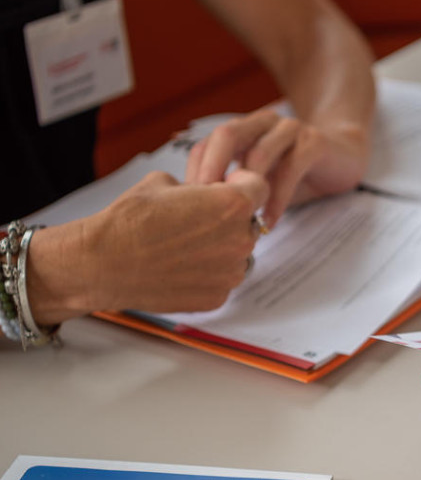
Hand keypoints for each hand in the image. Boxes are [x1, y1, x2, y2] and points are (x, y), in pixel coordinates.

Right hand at [28, 169, 268, 323]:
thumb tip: (203, 193)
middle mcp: (240, 240)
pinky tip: (179, 267)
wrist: (102, 262)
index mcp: (232, 205)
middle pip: (248, 223)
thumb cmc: (130, 220)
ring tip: (183, 246)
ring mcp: (230, 272)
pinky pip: (222, 279)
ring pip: (237, 254)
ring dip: (219, 248)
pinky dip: (207, 274)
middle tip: (196, 221)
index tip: (226, 187)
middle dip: (228, 219)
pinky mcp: (217, 297)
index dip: (242, 184)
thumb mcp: (164, 183)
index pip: (259, 187)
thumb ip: (196, 188)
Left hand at [185, 108, 367, 227]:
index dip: (195, 173)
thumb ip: (233, 189)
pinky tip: (271, 220)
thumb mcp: (260, 180)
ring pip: (259, 152)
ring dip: (247, 188)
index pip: (207, 144)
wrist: (344, 158)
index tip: (189, 207)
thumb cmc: (296, 172)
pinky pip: (290, 169)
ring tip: (241, 218)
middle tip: (207, 208)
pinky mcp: (314, 143)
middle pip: (226, 135)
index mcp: (243, 130)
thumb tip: (196, 217)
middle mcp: (262, 123)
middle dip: (212, 172)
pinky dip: (277, 197)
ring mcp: (290, 129)